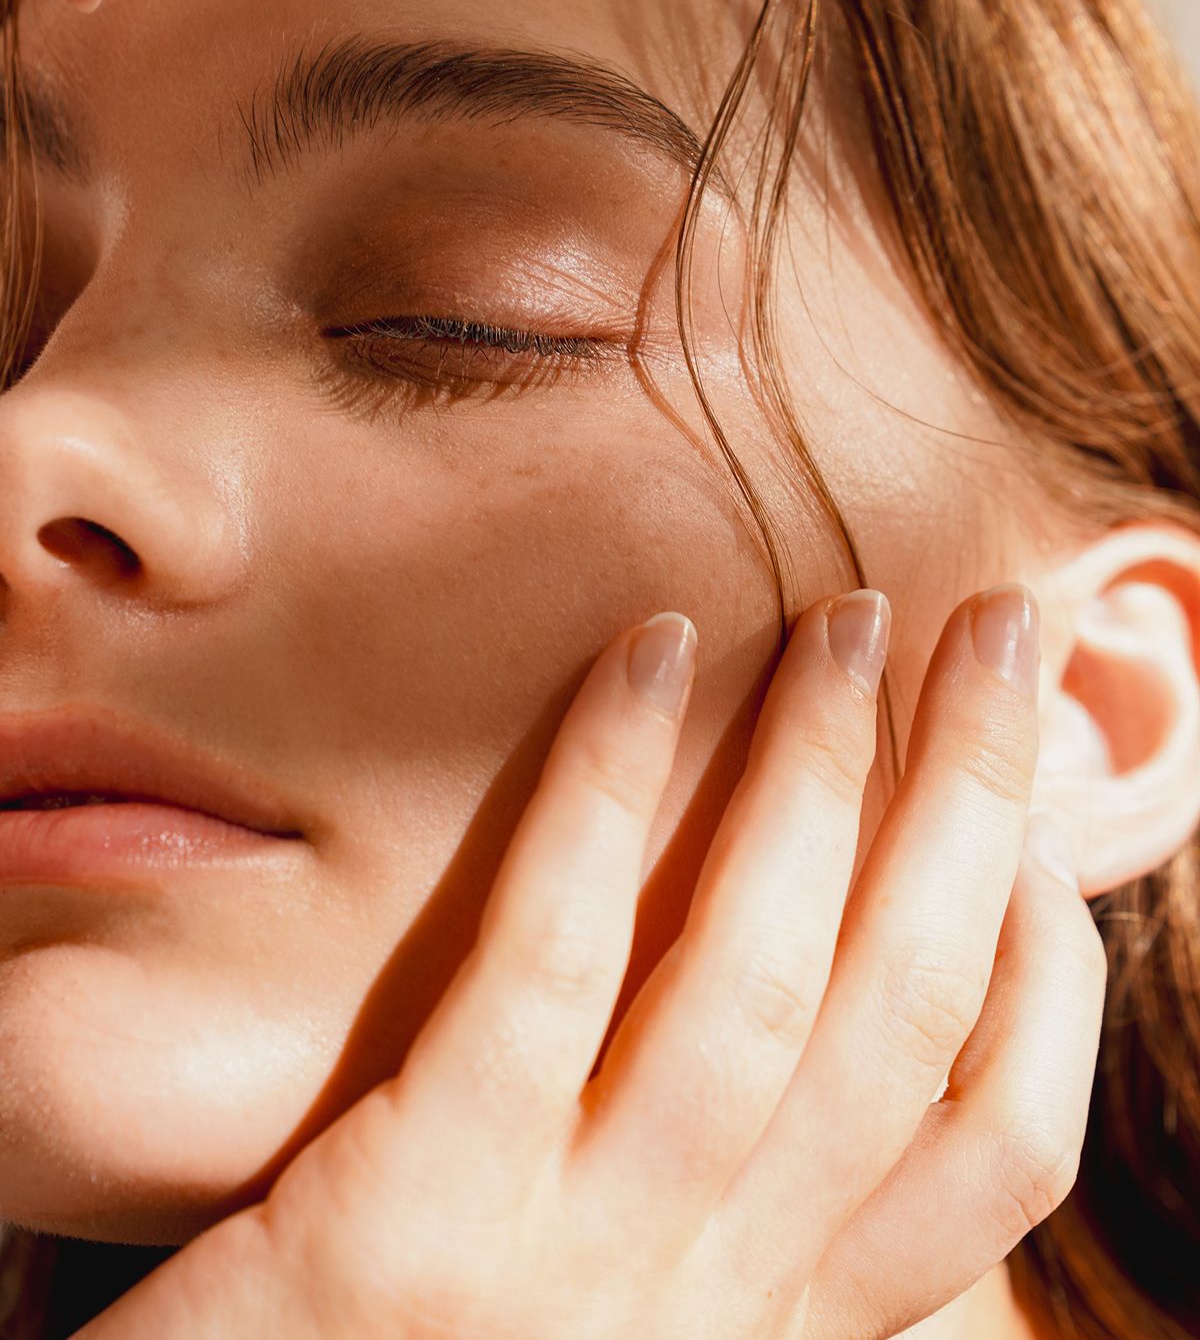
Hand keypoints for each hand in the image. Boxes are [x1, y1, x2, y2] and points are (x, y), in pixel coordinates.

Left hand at [75, 587, 1106, 1338]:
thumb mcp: (617, 1321)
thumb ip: (714, 1214)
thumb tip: (802, 1027)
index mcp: (771, 1328)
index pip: (991, 1156)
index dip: (1045, 978)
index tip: (1035, 834)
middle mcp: (712, 1310)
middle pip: (901, 1018)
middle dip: (975, 804)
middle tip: (996, 634)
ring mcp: (571, 1267)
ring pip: (760, 982)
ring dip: (820, 773)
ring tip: (849, 620)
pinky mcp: (410, 1216)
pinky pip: (547, 963)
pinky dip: (609, 792)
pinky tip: (645, 652)